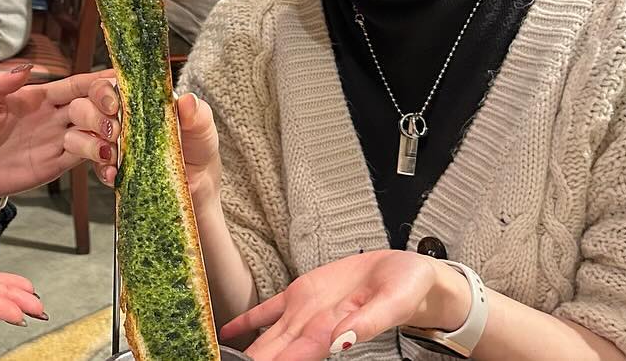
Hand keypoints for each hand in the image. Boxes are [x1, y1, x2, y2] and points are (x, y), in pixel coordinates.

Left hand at [0, 67, 112, 211]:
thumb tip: (24, 69)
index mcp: (38, 97)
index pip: (75, 85)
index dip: (97, 82)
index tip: (117, 80)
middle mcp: (54, 116)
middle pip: (92, 106)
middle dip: (106, 109)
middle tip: (109, 118)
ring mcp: (58, 141)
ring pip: (95, 132)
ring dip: (107, 136)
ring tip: (105, 146)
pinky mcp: (57, 165)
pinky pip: (86, 160)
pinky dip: (103, 162)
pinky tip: (109, 168)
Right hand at [64, 84, 221, 206]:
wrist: (199, 188)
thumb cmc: (197, 149)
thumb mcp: (202, 128)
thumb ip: (197, 114)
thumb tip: (188, 101)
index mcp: (136, 100)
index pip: (106, 85)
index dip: (101, 92)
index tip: (113, 104)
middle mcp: (117, 118)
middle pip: (82, 107)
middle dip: (91, 117)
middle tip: (113, 131)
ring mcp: (109, 144)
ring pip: (75, 136)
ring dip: (88, 143)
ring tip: (110, 153)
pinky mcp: (109, 170)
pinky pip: (91, 167)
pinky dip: (100, 170)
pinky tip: (113, 174)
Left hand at [222, 250, 469, 359]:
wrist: (406, 273)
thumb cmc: (407, 290)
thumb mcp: (393, 302)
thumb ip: (369, 321)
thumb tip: (344, 339)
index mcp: (334, 332)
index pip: (299, 355)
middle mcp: (314, 329)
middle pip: (276, 353)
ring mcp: (304, 313)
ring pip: (267, 337)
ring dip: (246, 350)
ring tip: (218, 356)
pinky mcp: (301, 294)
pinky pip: (268, 311)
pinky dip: (247, 321)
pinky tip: (227, 332)